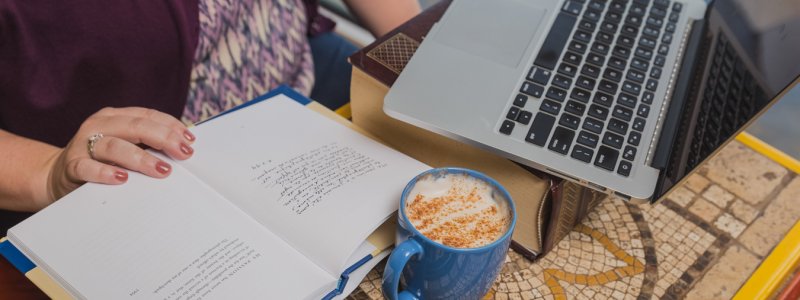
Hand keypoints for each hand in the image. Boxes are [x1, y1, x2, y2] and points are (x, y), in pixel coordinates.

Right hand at [46, 107, 195, 200]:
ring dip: (141, 158)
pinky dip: (105, 172)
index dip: (170, 126)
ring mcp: (83, 145)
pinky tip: (122, 179)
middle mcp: (98, 125)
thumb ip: (146, 144)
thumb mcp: (123, 146)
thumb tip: (183, 149)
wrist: (56, 175)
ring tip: (162, 169)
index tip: (189, 140)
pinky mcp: (71, 165)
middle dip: (163, 138)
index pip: (147, 116)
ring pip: (114, 146)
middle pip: (135, 127)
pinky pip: (88, 167)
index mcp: (114, 117)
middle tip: (183, 153)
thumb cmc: (100, 160)